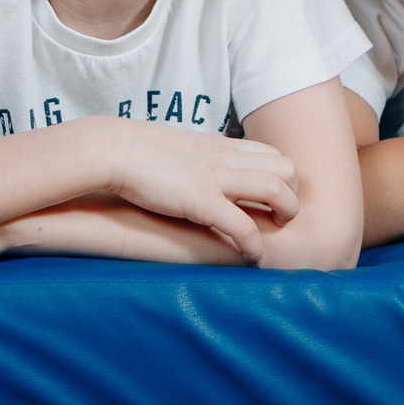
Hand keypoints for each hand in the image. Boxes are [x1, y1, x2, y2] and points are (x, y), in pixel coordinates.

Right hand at [99, 124, 299, 260]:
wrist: (112, 148)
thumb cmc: (136, 151)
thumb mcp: (178, 147)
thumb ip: (199, 158)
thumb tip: (200, 171)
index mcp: (220, 145)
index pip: (272, 153)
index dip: (281, 178)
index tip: (272, 199)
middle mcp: (226, 158)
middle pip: (286, 169)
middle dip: (291, 195)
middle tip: (278, 217)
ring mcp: (217, 178)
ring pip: (278, 191)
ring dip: (285, 215)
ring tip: (273, 233)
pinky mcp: (202, 201)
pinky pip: (244, 226)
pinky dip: (255, 246)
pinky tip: (251, 259)